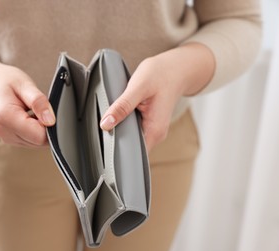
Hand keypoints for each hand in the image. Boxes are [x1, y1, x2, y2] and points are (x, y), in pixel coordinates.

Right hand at [0, 51, 54, 147]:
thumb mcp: (25, 84)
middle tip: (38, 108)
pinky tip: (29, 117)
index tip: (46, 110)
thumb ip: (38, 102)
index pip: (39, 136)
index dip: (49, 124)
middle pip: (39, 141)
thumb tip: (51, 121)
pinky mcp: (11, 140)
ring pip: (36, 142)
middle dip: (45, 126)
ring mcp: (7, 138)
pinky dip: (35, 130)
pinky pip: (31, 140)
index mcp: (6, 117)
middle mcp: (5, 132)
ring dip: (40, 128)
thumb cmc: (6, 81)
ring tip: (31, 111)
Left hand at [100, 43, 214, 150]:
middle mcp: (155, 134)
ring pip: (131, 139)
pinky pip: (133, 130)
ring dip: (119, 132)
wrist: (177, 69)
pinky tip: (118, 116)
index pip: (134, 154)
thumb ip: (122, 106)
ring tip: (109, 122)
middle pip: (131, 148)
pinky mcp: (149, 123)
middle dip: (116, 142)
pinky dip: (124, 125)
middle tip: (102, 131)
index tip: (104, 145)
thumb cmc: (161, 75)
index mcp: (154, 130)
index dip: (118, 152)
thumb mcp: (138, 87)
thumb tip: (106, 123)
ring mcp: (153, 129)